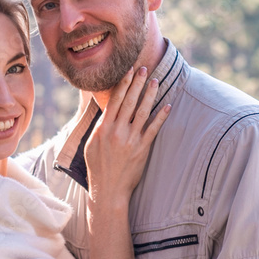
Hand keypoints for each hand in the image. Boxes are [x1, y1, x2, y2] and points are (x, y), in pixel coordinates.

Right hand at [84, 66, 169, 204]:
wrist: (108, 189)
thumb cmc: (97, 167)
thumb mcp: (91, 144)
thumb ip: (99, 126)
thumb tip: (106, 110)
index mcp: (103, 128)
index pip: (114, 100)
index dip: (123, 84)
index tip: (129, 71)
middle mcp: (117, 131)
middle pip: (129, 101)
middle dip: (137, 83)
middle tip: (144, 68)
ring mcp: (130, 140)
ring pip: (142, 112)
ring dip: (150, 95)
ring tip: (156, 81)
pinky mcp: (142, 149)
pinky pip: (153, 129)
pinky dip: (161, 117)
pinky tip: (167, 106)